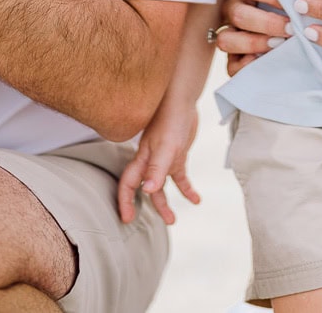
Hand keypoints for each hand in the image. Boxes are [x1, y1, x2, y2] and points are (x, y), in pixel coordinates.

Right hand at [116, 98, 201, 225]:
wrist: (183, 98)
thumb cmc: (171, 119)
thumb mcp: (166, 146)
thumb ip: (156, 168)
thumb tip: (148, 190)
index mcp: (142, 159)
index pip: (128, 184)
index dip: (125, 201)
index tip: (127, 218)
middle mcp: (150, 161)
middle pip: (143, 188)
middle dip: (143, 206)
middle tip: (140, 222)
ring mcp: (164, 159)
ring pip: (161, 186)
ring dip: (164, 203)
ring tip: (172, 220)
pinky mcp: (177, 155)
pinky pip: (180, 177)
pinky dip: (186, 189)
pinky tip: (196, 200)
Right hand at [212, 0, 287, 74]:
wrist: (290, 11)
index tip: (295, 4)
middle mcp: (232, 6)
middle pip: (238, 15)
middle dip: (268, 24)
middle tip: (292, 28)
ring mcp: (229, 31)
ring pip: (226, 40)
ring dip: (254, 44)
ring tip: (279, 44)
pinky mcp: (235, 55)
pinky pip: (230, 66)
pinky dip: (246, 67)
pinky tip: (266, 61)